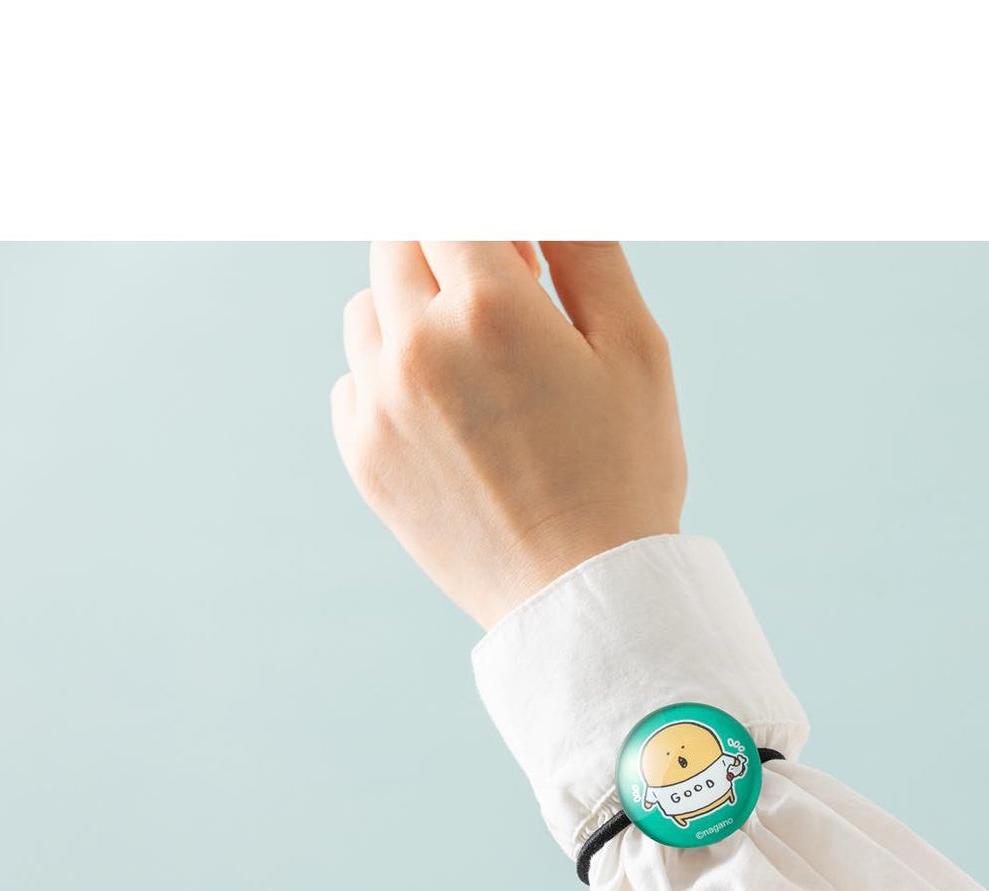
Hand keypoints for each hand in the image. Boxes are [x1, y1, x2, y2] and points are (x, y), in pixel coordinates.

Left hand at [331, 241, 686, 628]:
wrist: (584, 598)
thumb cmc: (624, 471)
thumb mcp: (635, 348)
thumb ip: (583, 248)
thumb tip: (542, 193)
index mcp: (489, 308)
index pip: (451, 206)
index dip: (491, 221)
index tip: (522, 252)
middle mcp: (417, 347)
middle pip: (397, 242)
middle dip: (445, 252)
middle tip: (506, 302)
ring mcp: (379, 406)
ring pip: (366, 309)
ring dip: (412, 312)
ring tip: (476, 368)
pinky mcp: (364, 458)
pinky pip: (353, 380)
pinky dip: (391, 379)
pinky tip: (451, 420)